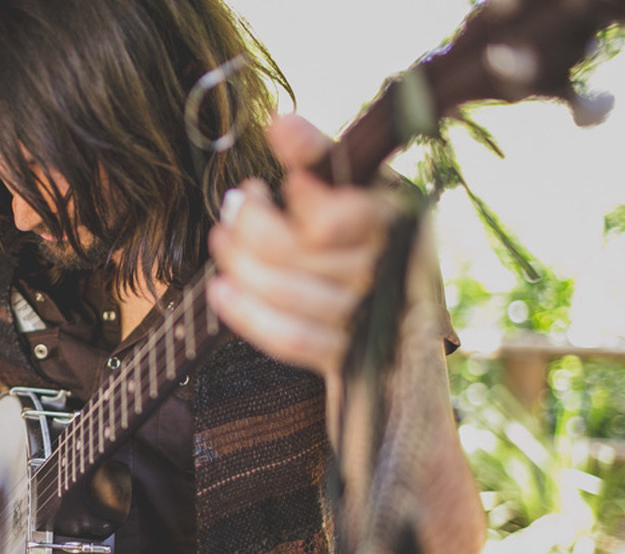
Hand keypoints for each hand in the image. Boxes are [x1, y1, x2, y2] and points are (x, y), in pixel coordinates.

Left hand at [207, 114, 393, 379]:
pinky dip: (248, 314)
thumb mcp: (356, 198)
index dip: (302, 200)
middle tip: (231, 210)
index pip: (348, 211)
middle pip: (305, 249)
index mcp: (401, 219)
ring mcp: (374, 320)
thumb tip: (279, 122)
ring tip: (221, 244)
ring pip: (289, 290)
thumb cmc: (369, 253)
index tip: (269, 184)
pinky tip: (221, 291)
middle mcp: (395, 269)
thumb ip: (319, 160)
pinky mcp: (351, 360)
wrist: (404, 349)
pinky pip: (291, 337)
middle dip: (251, 227)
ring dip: (241, 266)